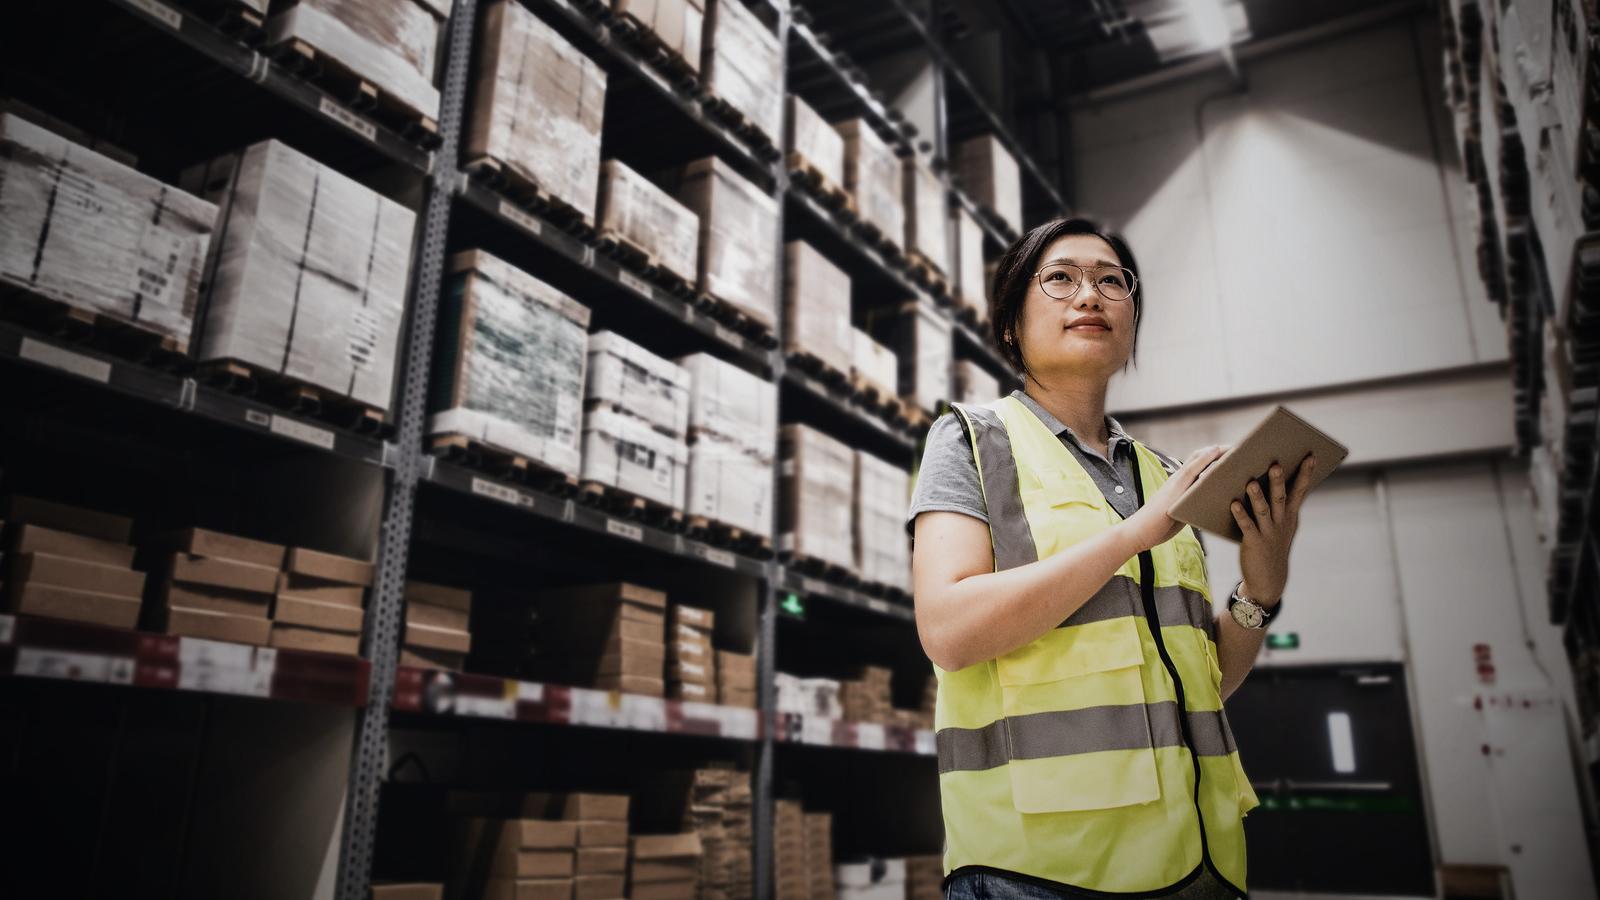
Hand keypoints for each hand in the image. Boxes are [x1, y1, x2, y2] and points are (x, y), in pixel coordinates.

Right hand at [1123, 444, 1228, 553]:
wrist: (1139, 532)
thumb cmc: (1157, 527)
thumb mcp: (1178, 514)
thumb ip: (1190, 507)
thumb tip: (1204, 509)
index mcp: (1178, 485)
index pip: (1196, 465)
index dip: (1211, 457)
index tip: (1228, 455)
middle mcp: (1177, 480)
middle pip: (1199, 458)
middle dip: (1219, 452)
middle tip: (1237, 450)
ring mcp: (1177, 482)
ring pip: (1198, 459)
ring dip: (1216, 452)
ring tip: (1234, 449)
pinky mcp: (1177, 488)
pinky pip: (1193, 469)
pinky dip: (1205, 458)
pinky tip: (1216, 452)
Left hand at [1231, 454, 1315, 604]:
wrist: (1269, 578)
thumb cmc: (1273, 544)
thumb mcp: (1284, 524)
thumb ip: (1283, 504)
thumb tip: (1281, 478)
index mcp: (1290, 515)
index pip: (1300, 491)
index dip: (1306, 474)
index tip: (1310, 456)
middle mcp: (1282, 522)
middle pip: (1281, 497)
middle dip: (1279, 480)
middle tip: (1275, 463)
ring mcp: (1269, 533)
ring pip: (1263, 510)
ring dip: (1257, 496)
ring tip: (1251, 482)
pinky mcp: (1254, 543)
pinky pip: (1247, 526)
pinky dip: (1240, 515)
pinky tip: (1233, 504)